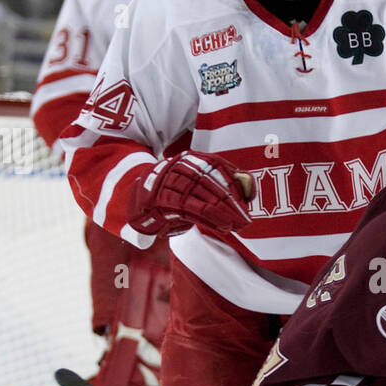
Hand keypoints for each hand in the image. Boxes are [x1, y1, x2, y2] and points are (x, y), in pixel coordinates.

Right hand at [128, 150, 250, 237]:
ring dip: (224, 214)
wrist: (135, 200)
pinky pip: (193, 209)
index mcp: (189, 159)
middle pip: (213, 183)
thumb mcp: (195, 184)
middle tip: (246, 219)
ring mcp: (170, 182)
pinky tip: (223, 227)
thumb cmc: (172, 193)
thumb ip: (221, 183)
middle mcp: (180, 166)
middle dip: (232, 203)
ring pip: (204, 198)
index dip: (234, 181)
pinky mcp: (163, 200)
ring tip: (237, 225)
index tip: (247, 199)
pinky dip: (210, 219)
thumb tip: (249, 190)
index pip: (217, 165)